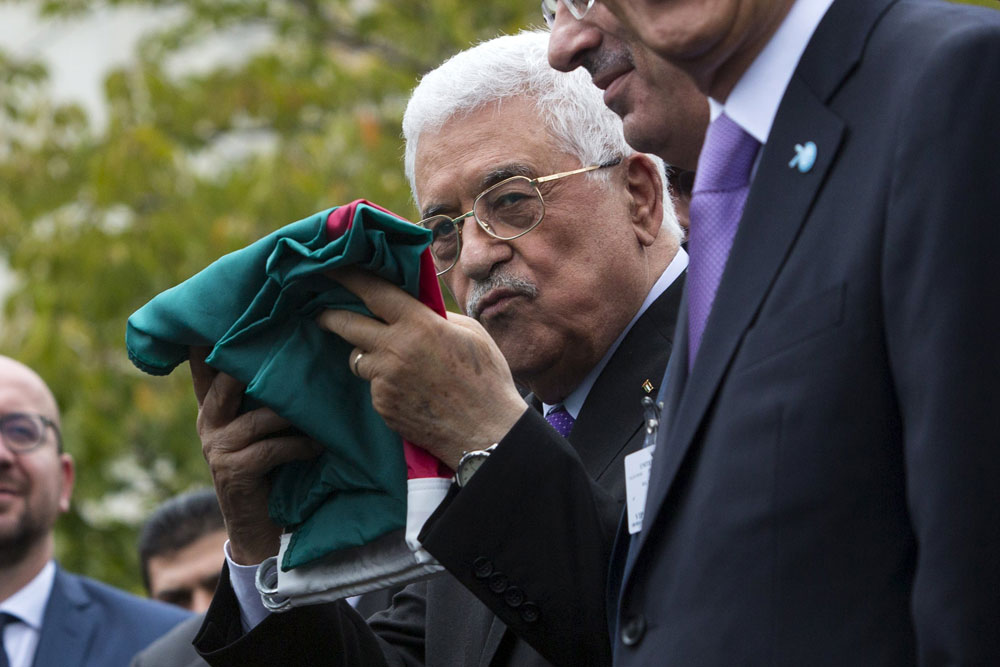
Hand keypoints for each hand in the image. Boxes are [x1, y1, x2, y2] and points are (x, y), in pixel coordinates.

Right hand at [189, 348, 321, 564]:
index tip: (233, 308)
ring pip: (260, 416)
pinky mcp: (233, 470)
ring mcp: (217, 446)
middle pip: (228, 379)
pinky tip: (318, 447)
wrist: (259, 528)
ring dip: (295, 413)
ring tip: (321, 408)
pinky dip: (300, 445)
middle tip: (288, 343)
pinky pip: (273, 447)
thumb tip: (297, 351)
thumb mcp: (264, 428)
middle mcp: (208, 421)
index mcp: (213, 406)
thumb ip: (265, 397)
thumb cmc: (271, 469)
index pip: (206, 364)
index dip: (213, 336)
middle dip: (256, 361)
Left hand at [317, 268, 527, 469]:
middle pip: (346, 325)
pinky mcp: (383, 406)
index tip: (332, 269)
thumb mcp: (471, 334)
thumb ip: (437, 318)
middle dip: (330, 316)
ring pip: (359, 359)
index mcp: (419, 325)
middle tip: (322, 313)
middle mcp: (395, 350)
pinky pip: (374, 387)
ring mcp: (385, 380)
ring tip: (393, 363)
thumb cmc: (486, 379)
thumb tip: (415, 309)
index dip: (349, 277)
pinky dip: (384, 385)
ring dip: (367, 355)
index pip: (374, 292)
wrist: (486, 432)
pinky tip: (409, 392)